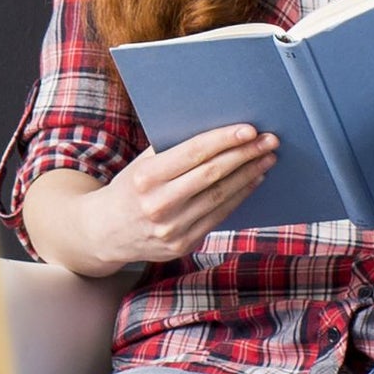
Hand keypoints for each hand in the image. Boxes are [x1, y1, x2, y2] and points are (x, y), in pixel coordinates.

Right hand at [83, 123, 278, 263]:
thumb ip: (171, 151)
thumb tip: (217, 132)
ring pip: (220, 196)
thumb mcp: (140, 165)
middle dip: (245, 155)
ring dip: (248, 175)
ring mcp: (172, 228)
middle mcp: (158, 204)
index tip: (249, 129)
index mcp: (145, 176)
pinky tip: (252, 181)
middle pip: (212, 174)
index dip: (224, 140)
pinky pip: (218, 216)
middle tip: (270, 140)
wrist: (104, 232)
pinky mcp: (182, 245)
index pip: (193, 153)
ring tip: (266, 158)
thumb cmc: (128, 188)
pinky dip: (239, 196)